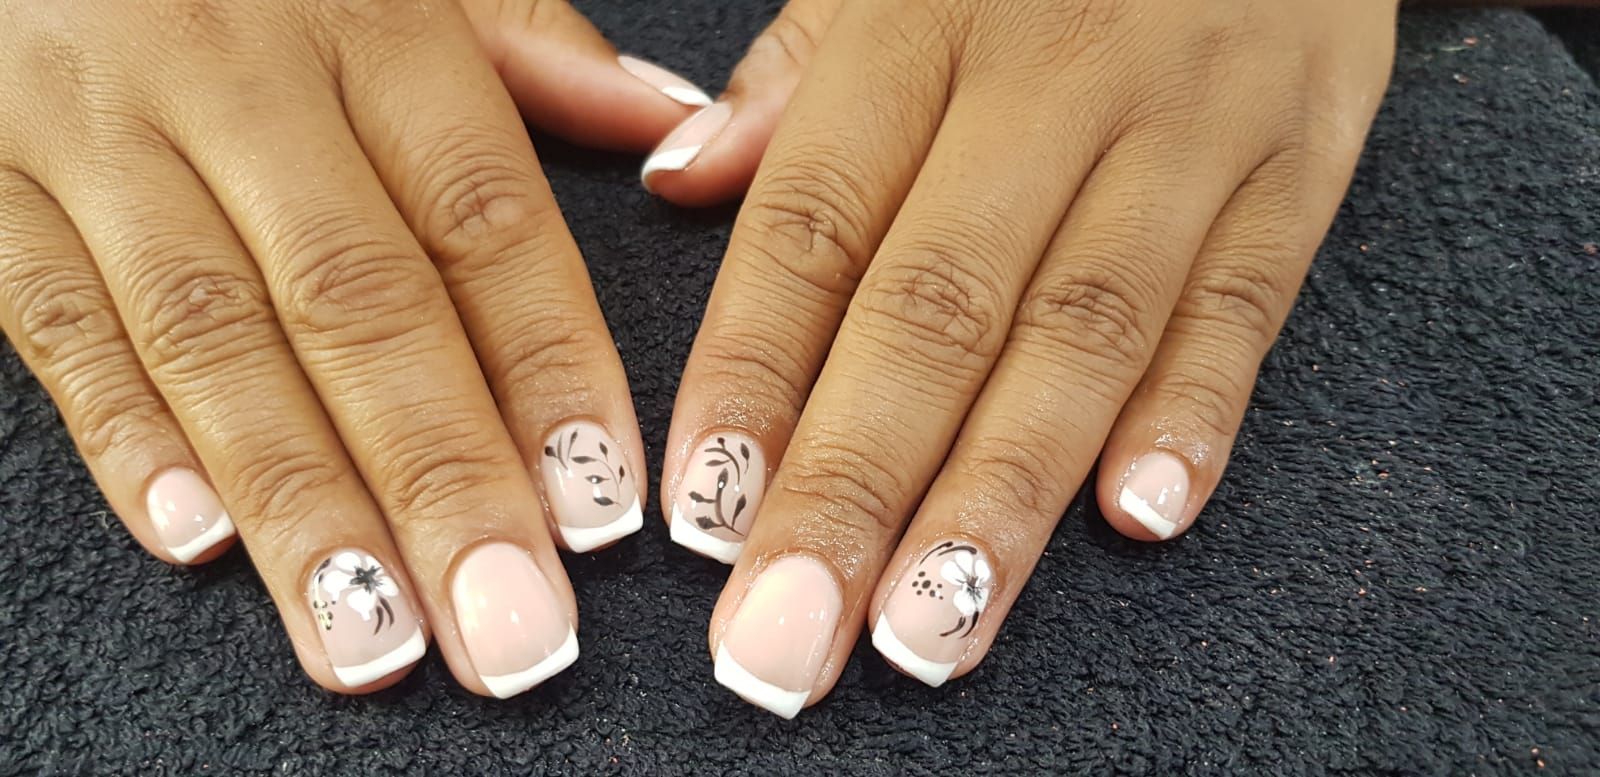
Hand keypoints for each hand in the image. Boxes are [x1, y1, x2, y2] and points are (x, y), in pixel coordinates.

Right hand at [0, 0, 708, 695]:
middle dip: (442, 479)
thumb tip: (675, 129)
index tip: (601, 506)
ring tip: (374, 633)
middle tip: (508, 621)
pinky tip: (201, 540)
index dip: (549, 371)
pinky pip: (52, 320)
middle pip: (359, 304)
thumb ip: (531, 48)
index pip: (484, 221)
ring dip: (300, 503)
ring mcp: (98, 132)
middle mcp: (239, 81)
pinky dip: (124, 436)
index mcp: (370, 27)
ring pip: (212, 339)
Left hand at [650, 0, 1396, 714]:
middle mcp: (1053, 76)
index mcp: (924, 19)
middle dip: (856, 484)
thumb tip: (684, 183)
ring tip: (932, 628)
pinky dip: (1197, 411)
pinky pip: (1248, 297)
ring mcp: (1188, 119)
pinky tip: (1138, 518)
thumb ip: (801, 75)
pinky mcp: (1305, 154)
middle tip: (789, 633)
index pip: (815, 225)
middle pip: (937, 306)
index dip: (752, 378)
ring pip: (1085, 329)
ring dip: (1003, 493)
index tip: (701, 516)